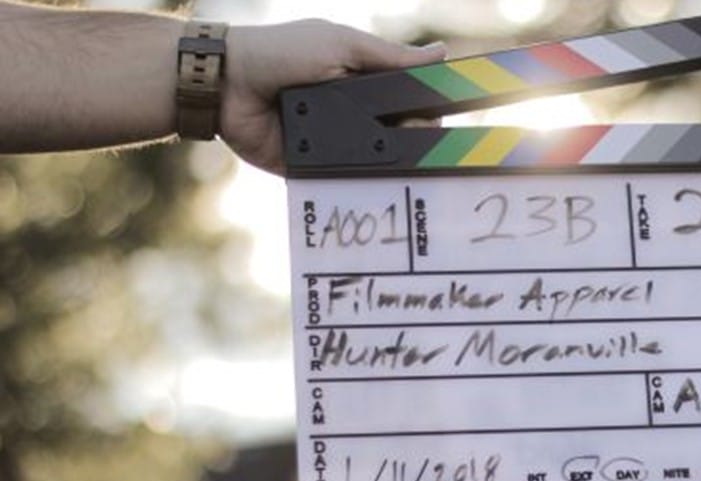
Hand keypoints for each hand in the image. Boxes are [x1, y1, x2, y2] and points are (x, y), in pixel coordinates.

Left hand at [221, 20, 444, 174]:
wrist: (227, 84)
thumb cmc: (282, 52)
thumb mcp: (342, 45)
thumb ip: (391, 57)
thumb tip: (443, 53)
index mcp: (363, 82)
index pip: (410, 101)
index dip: (429, 110)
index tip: (442, 115)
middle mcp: (354, 115)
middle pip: (401, 135)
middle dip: (416, 136)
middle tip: (414, 132)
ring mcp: (335, 144)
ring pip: (378, 162)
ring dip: (394, 162)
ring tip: (401, 157)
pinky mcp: (314, 170)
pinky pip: (345, 181)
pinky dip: (361, 183)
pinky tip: (381, 185)